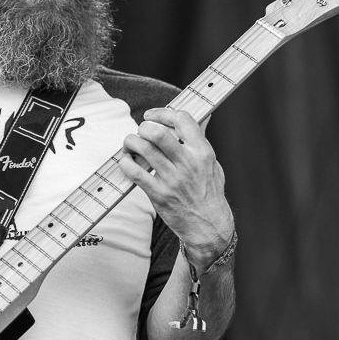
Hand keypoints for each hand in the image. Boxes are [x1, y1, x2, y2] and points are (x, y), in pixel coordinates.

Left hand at [118, 108, 233, 270]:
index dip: (163, 113)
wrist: (209, 226)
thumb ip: (201, 144)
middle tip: (140, 132)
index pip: (182, 120)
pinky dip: (126, 163)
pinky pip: (135, 173)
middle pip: (158, 132)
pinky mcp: (159, 194)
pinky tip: (126, 162)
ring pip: (143, 149)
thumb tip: (197, 121)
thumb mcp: (212, 165)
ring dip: (130, 142)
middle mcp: (187, 163)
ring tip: (130, 145)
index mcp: (202, 152)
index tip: (152, 115)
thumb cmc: (210, 194)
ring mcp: (172, 179)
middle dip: (143, 127)